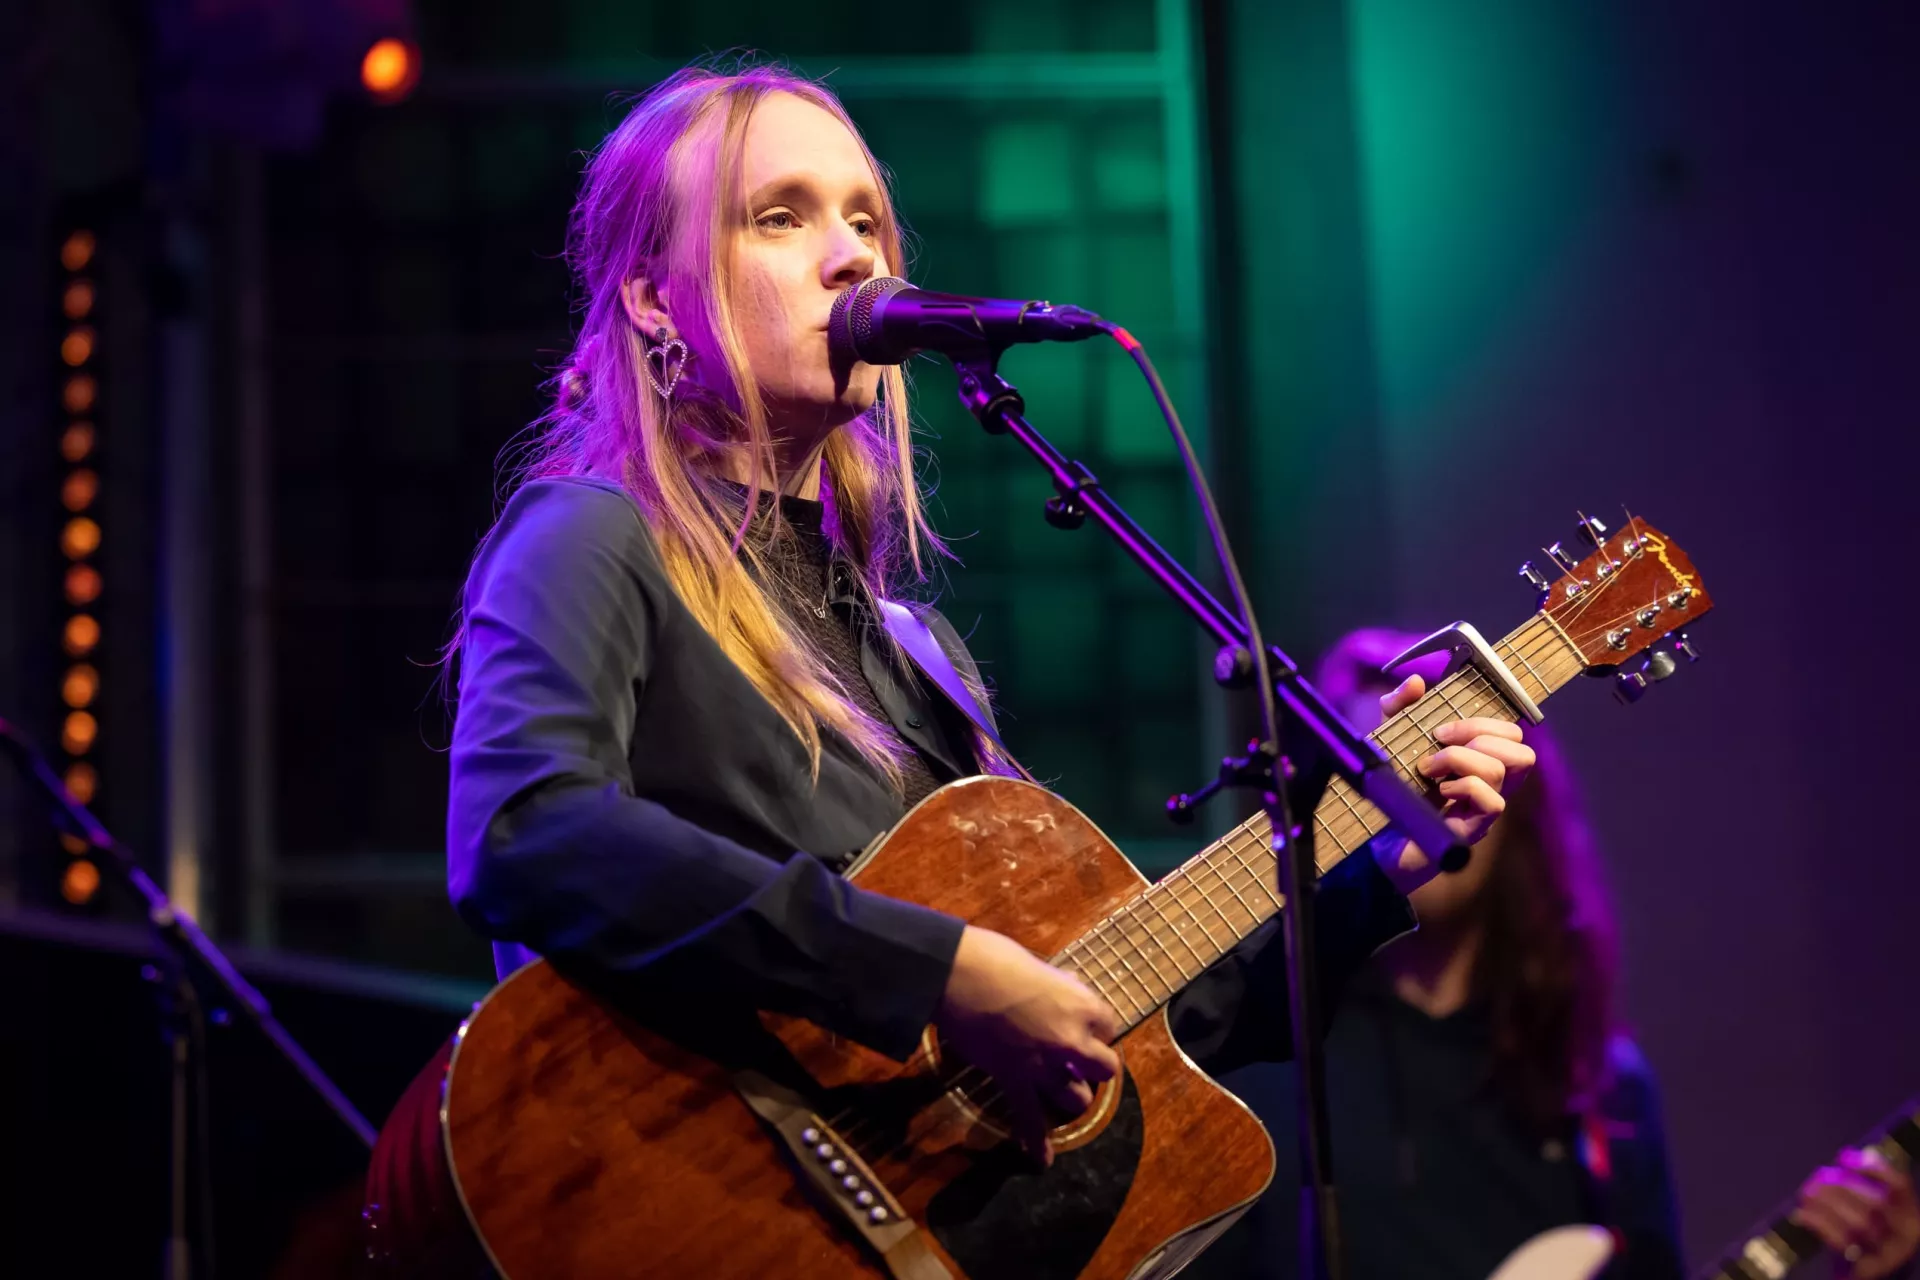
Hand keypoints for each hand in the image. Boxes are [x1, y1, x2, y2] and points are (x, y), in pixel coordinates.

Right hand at [935, 925, 1119, 1167]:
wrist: (956, 975)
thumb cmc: (995, 959)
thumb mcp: (1040, 967)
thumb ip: (1059, 988)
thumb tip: (1064, 991)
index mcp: (1083, 1006)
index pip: (1109, 1025)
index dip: (1093, 1025)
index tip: (1077, 1020)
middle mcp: (1072, 1041)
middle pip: (1105, 1068)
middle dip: (1091, 1064)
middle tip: (1073, 1056)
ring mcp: (1044, 1066)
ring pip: (1078, 1098)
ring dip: (1070, 1094)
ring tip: (1059, 1088)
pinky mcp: (1014, 1080)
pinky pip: (1029, 1118)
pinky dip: (1036, 1141)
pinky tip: (1042, 1160)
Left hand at [1369, 674, 1535, 894]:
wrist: (1376, 840)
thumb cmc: (1393, 791)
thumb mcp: (1391, 740)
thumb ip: (1399, 708)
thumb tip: (1416, 682)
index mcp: (1480, 762)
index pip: (1513, 732)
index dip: (1484, 721)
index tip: (1439, 728)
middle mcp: (1491, 786)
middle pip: (1523, 750)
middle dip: (1479, 735)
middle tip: (1438, 745)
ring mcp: (1484, 809)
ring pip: (1504, 770)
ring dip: (1461, 759)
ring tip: (1429, 769)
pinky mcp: (1472, 830)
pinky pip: (1492, 802)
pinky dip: (1464, 787)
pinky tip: (1439, 793)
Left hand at [1795, 1147, 1919, 1278]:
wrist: (1873, 1274)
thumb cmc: (1871, 1235)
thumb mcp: (1878, 1212)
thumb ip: (1867, 1186)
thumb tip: (1846, 1157)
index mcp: (1911, 1215)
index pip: (1899, 1185)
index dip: (1872, 1168)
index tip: (1843, 1157)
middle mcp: (1905, 1235)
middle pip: (1875, 1203)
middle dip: (1841, 1186)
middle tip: (1817, 1176)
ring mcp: (1888, 1253)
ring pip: (1858, 1222)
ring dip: (1827, 1203)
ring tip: (1807, 1193)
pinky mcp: (1866, 1268)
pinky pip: (1841, 1242)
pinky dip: (1819, 1224)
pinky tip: (1802, 1214)